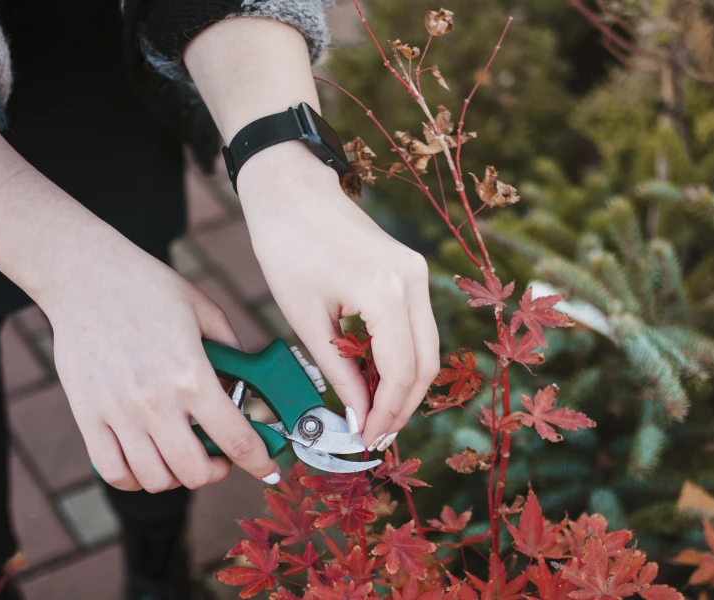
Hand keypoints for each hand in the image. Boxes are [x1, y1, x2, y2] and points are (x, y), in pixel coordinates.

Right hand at [0, 112, 278, 491]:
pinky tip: (146, 459)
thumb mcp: (204, 310)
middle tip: (219, 458)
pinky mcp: (87, 415)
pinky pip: (112, 471)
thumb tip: (245, 386)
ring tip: (182, 457)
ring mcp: (117, 413)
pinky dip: (134, 477)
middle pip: (194, 472)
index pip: (235, 438)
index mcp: (191, 374)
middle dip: (217, 472)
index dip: (259, 461)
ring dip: (177, 477)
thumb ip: (231, 351)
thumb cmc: (146, 287)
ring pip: (154, 479)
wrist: (85, 275)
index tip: (266, 467)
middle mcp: (155, 401)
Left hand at [237, 142, 440, 447]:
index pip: (401, 371)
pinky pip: (416, 325)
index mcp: (386, 292)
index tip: (367, 439)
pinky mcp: (410, 269)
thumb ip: (338, 370)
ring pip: (427, 346)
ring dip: (403, 382)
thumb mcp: (306, 318)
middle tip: (374, 433)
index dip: (387, 413)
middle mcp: (413, 281)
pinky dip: (400, 355)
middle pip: (426, 363)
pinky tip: (373, 375)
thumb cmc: (286, 246)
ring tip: (371, 410)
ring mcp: (417, 272)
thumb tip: (357, 415)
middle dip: (403, 405)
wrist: (291, 190)